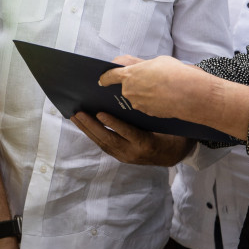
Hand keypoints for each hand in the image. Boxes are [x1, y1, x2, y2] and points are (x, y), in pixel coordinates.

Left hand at [71, 111, 193, 165]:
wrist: (173, 153)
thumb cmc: (169, 131)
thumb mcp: (162, 121)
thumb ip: (148, 110)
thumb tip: (132, 90)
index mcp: (147, 142)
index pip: (128, 133)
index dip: (114, 124)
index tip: (100, 113)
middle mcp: (134, 152)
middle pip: (109, 139)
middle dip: (91, 126)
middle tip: (78, 113)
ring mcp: (126, 157)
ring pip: (103, 143)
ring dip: (87, 130)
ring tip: (76, 117)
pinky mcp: (121, 157)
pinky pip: (104, 145)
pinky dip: (93, 134)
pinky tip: (84, 125)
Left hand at [99, 55, 210, 120]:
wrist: (189, 94)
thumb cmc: (174, 73)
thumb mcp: (156, 61)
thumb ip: (141, 65)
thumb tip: (133, 67)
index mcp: (129, 75)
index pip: (110, 76)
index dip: (105, 77)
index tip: (102, 80)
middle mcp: (129, 91)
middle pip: (125, 88)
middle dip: (133, 84)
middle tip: (146, 80)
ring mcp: (138, 104)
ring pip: (136, 98)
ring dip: (143, 94)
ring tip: (159, 88)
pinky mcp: (147, 114)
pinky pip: (145, 106)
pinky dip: (151, 102)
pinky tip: (163, 98)